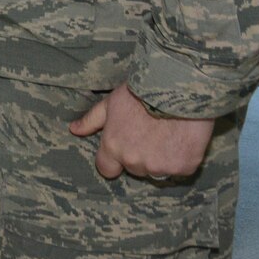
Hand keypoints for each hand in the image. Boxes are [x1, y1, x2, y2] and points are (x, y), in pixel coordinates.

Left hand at [69, 85, 213, 180]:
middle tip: (152, 132)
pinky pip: (182, 168)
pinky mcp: (183, 167)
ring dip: (163, 158)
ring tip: (169, 133)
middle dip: (142, 155)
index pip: (107, 169)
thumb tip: (74, 130)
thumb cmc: (142, 91)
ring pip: (159, 170)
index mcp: (114, 147)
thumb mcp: (111, 102)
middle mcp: (135, 161)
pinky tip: (184, 138)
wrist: (177, 87)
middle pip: (136, 168)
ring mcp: (160, 167)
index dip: (115, 160)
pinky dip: (184, 157)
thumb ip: (92, 120)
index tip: (125, 148)